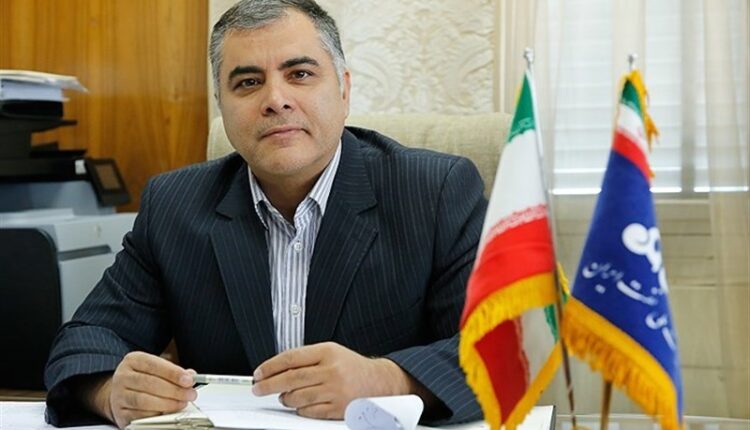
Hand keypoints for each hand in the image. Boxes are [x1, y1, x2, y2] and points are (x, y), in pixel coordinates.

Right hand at [87, 351, 196, 428]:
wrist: (121, 392)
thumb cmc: (143, 378)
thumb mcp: (156, 369)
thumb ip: (173, 372)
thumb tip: (191, 376)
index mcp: (133, 360)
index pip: (154, 365)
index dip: (173, 373)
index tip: (189, 380)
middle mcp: (122, 376)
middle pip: (150, 383)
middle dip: (174, 390)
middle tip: (190, 394)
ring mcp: (119, 395)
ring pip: (144, 401)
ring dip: (167, 404)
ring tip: (181, 403)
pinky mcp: (120, 413)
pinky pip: (140, 416)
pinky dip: (156, 415)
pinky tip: (167, 413)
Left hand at [251, 342, 414, 418]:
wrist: (378, 381)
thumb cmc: (351, 367)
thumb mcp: (331, 352)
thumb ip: (306, 358)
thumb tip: (275, 370)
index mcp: (327, 351)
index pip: (291, 358)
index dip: (270, 366)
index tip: (258, 373)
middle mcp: (331, 370)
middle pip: (291, 378)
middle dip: (269, 384)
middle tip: (258, 389)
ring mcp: (335, 390)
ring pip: (297, 397)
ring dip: (285, 398)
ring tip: (284, 396)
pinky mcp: (338, 408)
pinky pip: (309, 411)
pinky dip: (299, 409)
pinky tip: (299, 405)